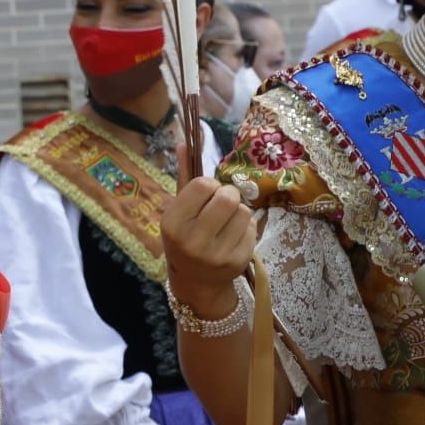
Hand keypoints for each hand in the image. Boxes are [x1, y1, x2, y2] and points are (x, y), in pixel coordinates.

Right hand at [161, 175, 257, 318]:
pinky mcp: (238, 261)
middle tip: (221, 206)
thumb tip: (185, 142)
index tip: (205, 197)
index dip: (209, 186)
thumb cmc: (185, 239)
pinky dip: (246, 228)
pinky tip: (233, 237)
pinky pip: (252, 228)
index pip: (203, 185)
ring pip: (244, 211)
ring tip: (226, 223)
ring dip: (238, 212)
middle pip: (228, 196)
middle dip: (228, 195)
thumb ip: (184, 176)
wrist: (196, 282)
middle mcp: (192, 240)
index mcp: (172, 224)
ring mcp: (216, 254)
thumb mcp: (178, 211)